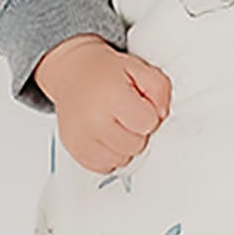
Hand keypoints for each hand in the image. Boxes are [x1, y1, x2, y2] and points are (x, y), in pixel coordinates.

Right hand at [33, 34, 173, 174]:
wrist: (72, 74)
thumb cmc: (105, 73)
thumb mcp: (139, 68)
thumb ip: (160, 88)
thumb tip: (161, 115)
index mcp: (111, 96)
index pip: (148, 123)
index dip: (148, 114)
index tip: (137, 104)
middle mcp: (94, 120)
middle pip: (136, 145)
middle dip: (136, 131)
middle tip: (124, 114)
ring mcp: (82, 138)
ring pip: (122, 160)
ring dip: (123, 146)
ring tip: (114, 124)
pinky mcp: (75, 150)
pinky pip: (105, 166)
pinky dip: (109, 155)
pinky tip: (104, 136)